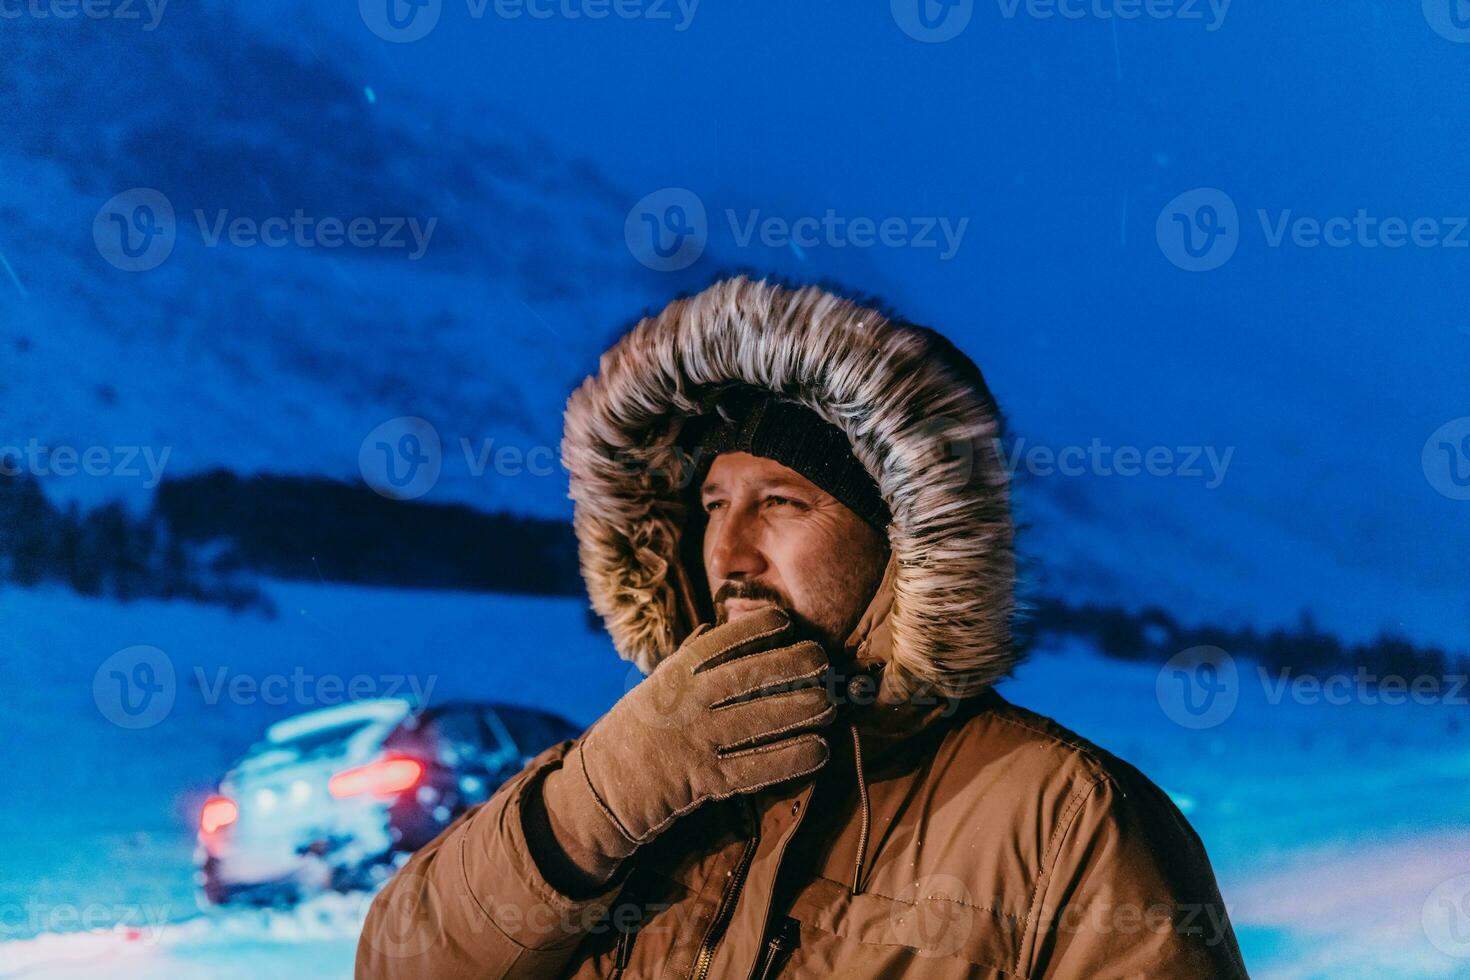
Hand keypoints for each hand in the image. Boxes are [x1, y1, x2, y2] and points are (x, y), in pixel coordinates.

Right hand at [534, 608, 833, 885]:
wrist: (607, 786)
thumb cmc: (639, 727)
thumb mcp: (657, 684)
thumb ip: (692, 658)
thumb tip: (727, 626)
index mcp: (674, 674)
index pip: (720, 643)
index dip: (756, 629)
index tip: (785, 621)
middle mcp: (687, 703)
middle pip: (748, 677)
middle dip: (791, 664)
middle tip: (821, 658)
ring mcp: (698, 741)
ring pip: (759, 719)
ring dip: (801, 709)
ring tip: (828, 702)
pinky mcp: (708, 780)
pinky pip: (758, 767)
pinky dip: (792, 758)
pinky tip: (820, 749)